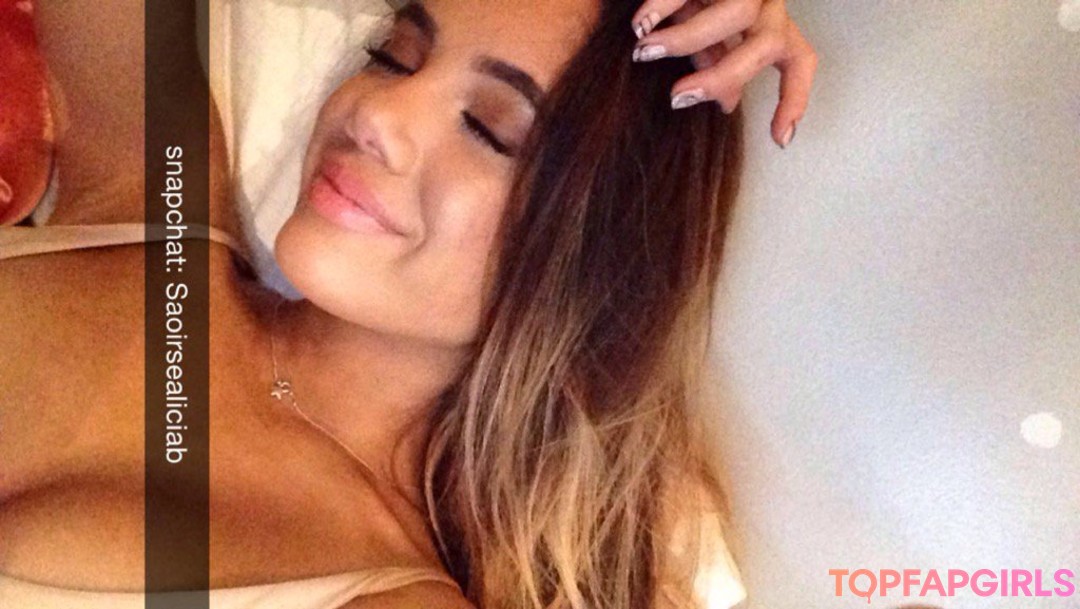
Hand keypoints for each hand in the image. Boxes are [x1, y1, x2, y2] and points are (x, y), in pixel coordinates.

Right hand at [631, 0, 817, 148]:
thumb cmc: (700, 3)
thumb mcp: (713, 36)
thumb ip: (719, 66)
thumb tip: (729, 104)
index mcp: (773, 27)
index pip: (800, 60)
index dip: (795, 98)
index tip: (779, 138)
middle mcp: (768, 4)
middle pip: (767, 43)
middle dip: (721, 77)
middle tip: (676, 97)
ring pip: (736, 13)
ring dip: (685, 39)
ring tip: (644, 52)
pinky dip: (661, 7)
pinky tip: (639, 24)